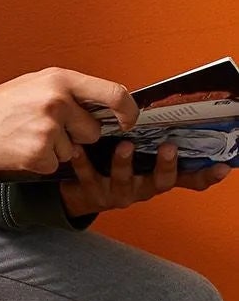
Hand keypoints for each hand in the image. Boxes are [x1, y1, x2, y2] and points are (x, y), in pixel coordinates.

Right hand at [0, 68, 138, 176]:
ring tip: (29, 136)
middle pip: (93, 129)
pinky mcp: (39, 153)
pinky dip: (42, 161)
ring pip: (74, 150)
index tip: (127, 121)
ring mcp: (48, 129)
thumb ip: (70, 91)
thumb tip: (108, 104)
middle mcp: (57, 102)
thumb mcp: (37, 85)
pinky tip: (23, 149)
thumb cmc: (3, 106)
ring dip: (56, 149)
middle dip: (77, 134)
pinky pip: (56, 164)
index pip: (113, 93)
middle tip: (47, 128)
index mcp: (59, 80)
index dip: (127, 110)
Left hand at [60, 140, 232, 218]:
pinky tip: (78, 148)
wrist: (78, 190)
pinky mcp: (92, 193)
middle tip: (169, 147)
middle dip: (166, 166)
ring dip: (125, 163)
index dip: (206, 175)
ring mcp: (117, 193)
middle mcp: (142, 188)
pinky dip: (83, 162)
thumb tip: (170, 107)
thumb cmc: (113, 163)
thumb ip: (152, 139)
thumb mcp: (139, 155)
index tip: (223, 167)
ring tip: (125, 145)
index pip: (189, 179)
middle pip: (160, 182)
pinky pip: (87, 176)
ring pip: (124, 180)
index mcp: (157, 177)